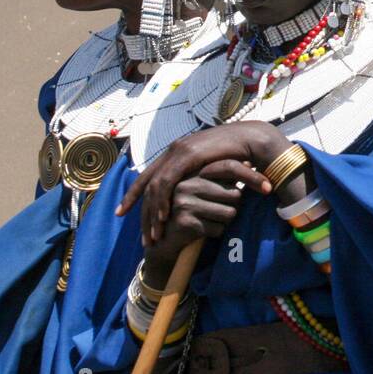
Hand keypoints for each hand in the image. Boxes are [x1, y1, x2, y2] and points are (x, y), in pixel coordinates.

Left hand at [117, 122, 286, 245]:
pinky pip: (167, 182)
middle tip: (141, 235)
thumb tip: (193, 190)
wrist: (251, 138)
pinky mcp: (186, 156)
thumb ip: (199, 175)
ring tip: (154, 234)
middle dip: (141, 212)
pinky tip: (163, 218)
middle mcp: (172, 150)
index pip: (148, 176)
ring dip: (152, 213)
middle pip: (147, 185)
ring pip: (154, 186)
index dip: (133, 194)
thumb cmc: (237, 153)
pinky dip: (163, 201)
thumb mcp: (212, 166)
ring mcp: (178, 151)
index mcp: (176, 152)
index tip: (122, 211)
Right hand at [140, 160, 255, 279]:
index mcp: (194, 170)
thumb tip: (250, 161)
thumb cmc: (194, 210)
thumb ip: (224, 177)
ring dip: (225, 221)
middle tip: (218, 211)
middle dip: (233, 206)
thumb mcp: (207, 190)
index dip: (251, 177)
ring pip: (229, 213)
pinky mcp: (184, 220)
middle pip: (234, 194)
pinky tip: (202, 231)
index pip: (230, 167)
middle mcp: (188, 182)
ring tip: (208, 220)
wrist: (167, 239)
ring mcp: (184, 200)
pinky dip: (216, 233)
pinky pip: (218, 229)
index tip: (268, 187)